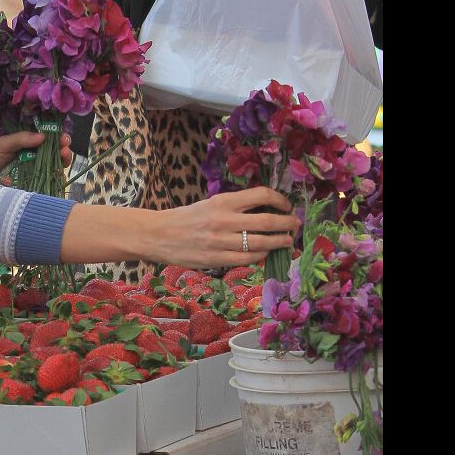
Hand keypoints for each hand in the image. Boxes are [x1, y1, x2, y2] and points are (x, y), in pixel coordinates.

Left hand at [0, 130, 72, 183]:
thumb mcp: (2, 144)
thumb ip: (21, 139)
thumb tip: (43, 136)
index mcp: (27, 146)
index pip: (48, 141)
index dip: (58, 139)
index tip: (64, 139)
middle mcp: (31, 160)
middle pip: (54, 157)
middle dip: (63, 153)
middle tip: (65, 151)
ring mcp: (30, 175)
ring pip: (51, 171)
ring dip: (60, 166)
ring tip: (62, 160)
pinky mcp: (27, 188)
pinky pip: (41, 186)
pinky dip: (48, 182)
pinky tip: (53, 176)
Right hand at [156, 187, 299, 266]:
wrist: (158, 235)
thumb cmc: (187, 218)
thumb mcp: (210, 204)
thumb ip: (236, 207)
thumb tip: (267, 211)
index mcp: (222, 201)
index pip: (262, 195)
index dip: (280, 200)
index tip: (286, 205)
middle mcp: (223, 220)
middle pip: (267, 221)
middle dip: (288, 224)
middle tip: (296, 225)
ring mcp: (220, 242)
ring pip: (261, 243)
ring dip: (279, 242)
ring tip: (287, 241)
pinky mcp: (216, 259)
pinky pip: (248, 259)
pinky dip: (261, 256)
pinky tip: (266, 253)